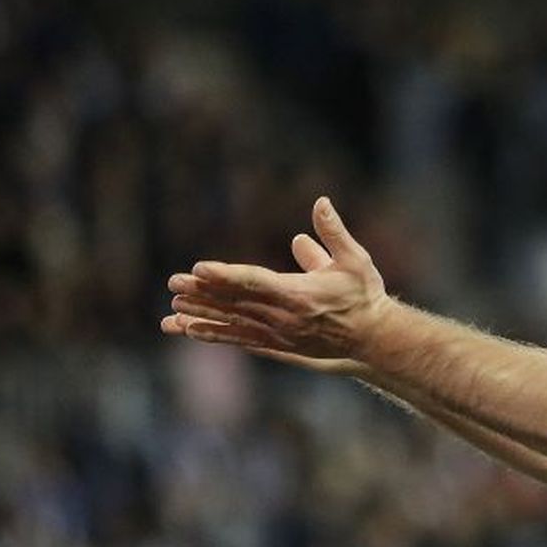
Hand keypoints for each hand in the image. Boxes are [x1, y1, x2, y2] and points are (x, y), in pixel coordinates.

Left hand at [161, 197, 392, 374]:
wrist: (373, 338)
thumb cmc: (364, 295)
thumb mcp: (356, 259)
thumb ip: (334, 232)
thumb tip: (320, 201)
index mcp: (299, 294)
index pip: (255, 282)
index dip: (225, 275)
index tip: (199, 268)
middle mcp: (284, 317)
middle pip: (236, 303)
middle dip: (203, 293)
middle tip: (174, 282)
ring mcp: (279, 334)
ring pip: (232, 323)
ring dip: (201, 316)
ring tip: (172, 311)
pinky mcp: (278, 345)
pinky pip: (239, 339)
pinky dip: (214, 334)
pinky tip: (190, 330)